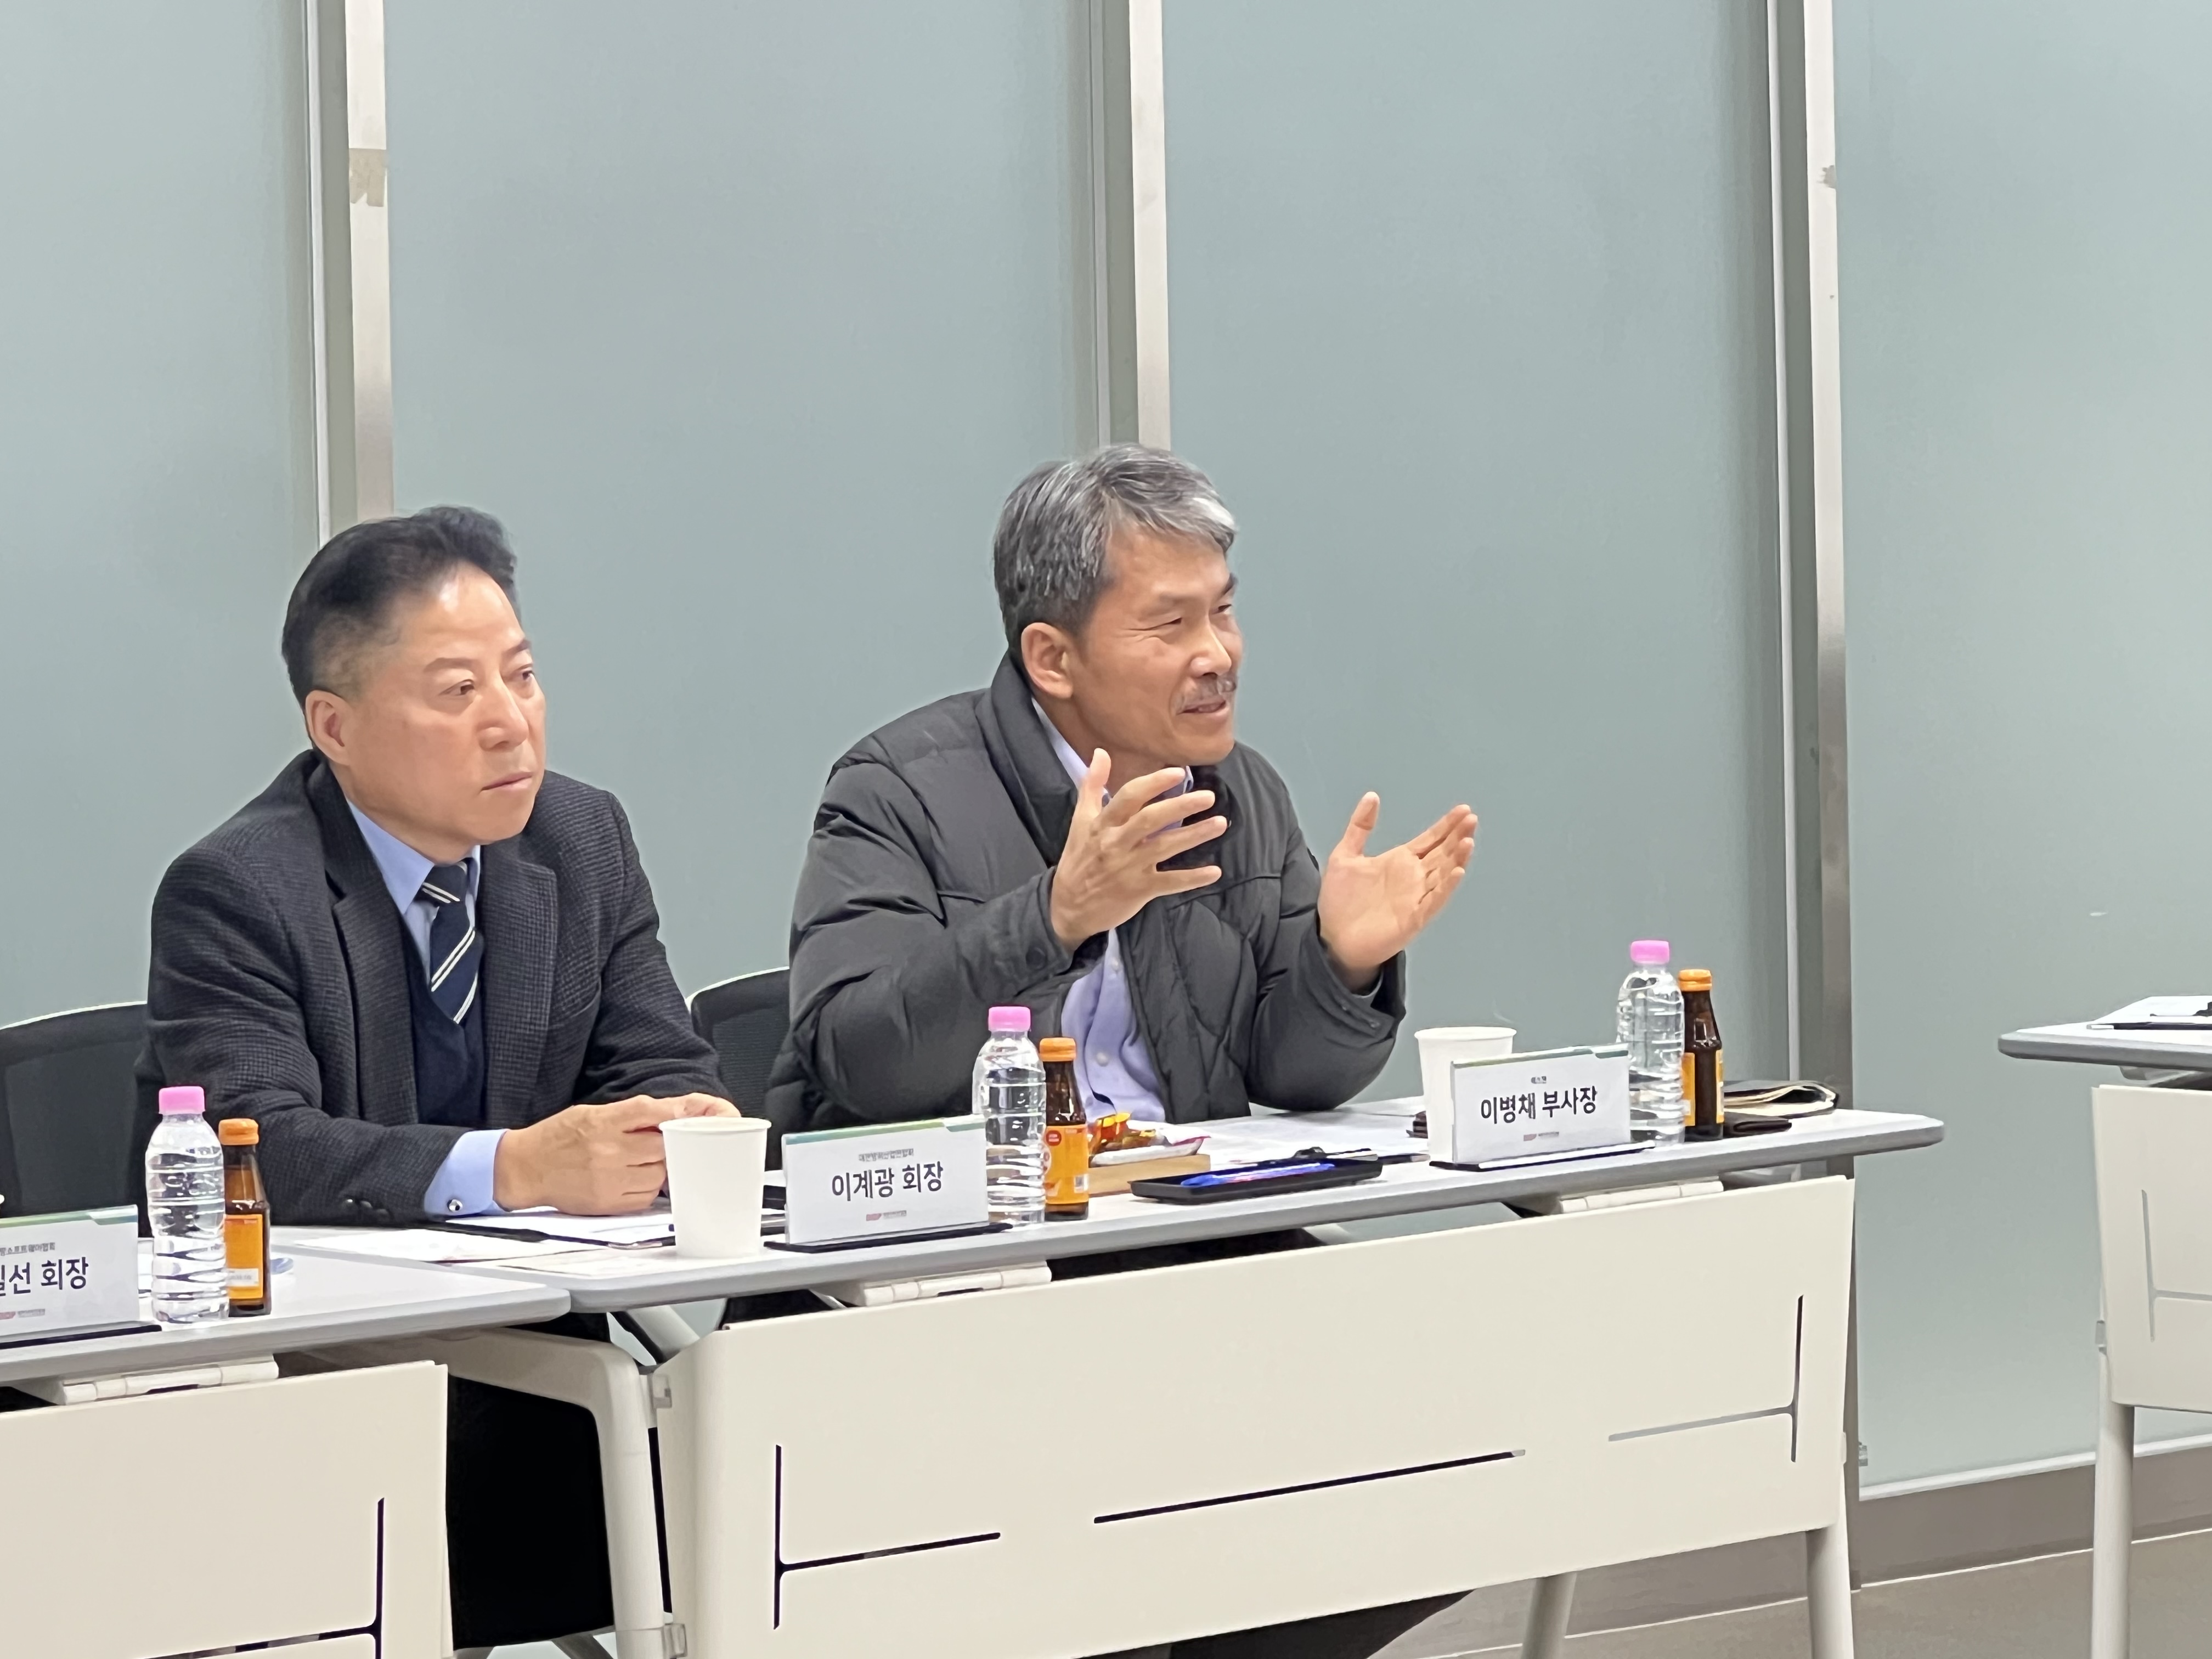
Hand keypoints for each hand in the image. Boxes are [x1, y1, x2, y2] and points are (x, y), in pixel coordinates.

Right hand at [492, 1093, 736, 1213]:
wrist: (524, 1168)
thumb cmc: (558, 1138)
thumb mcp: (590, 1112)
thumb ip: (630, 1113)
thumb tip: (672, 1112)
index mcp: (603, 1121)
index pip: (652, 1112)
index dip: (682, 1111)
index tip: (701, 1112)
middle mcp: (607, 1149)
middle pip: (663, 1145)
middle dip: (672, 1143)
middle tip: (673, 1142)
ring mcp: (608, 1178)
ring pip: (659, 1173)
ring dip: (661, 1167)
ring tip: (645, 1161)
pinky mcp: (607, 1202)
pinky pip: (645, 1197)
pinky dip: (649, 1188)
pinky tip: (636, 1179)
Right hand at [1049, 749, 1227, 949]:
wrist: (1069, 907)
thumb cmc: (1078, 859)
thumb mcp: (1080, 821)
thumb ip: (1092, 785)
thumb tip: (1100, 752)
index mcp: (1103, 824)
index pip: (1128, 797)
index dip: (1153, 784)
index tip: (1178, 773)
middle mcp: (1116, 843)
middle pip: (1150, 820)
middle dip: (1180, 806)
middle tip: (1208, 797)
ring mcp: (1129, 867)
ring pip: (1165, 847)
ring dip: (1194, 835)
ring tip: (1220, 824)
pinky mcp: (1139, 890)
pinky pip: (1170, 882)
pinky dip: (1193, 878)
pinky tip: (1214, 872)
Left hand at [1317, 796, 1476, 989]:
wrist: (1332, 937)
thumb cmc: (1341, 901)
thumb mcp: (1345, 856)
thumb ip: (1360, 827)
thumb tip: (1372, 796)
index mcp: (1400, 861)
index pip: (1430, 839)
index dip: (1446, 825)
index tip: (1463, 809)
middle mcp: (1413, 878)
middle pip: (1442, 853)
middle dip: (1457, 835)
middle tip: (1471, 818)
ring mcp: (1415, 897)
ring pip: (1443, 874)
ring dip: (1457, 858)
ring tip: (1468, 840)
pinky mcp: (1413, 918)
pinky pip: (1434, 900)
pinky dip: (1446, 887)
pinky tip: (1456, 872)